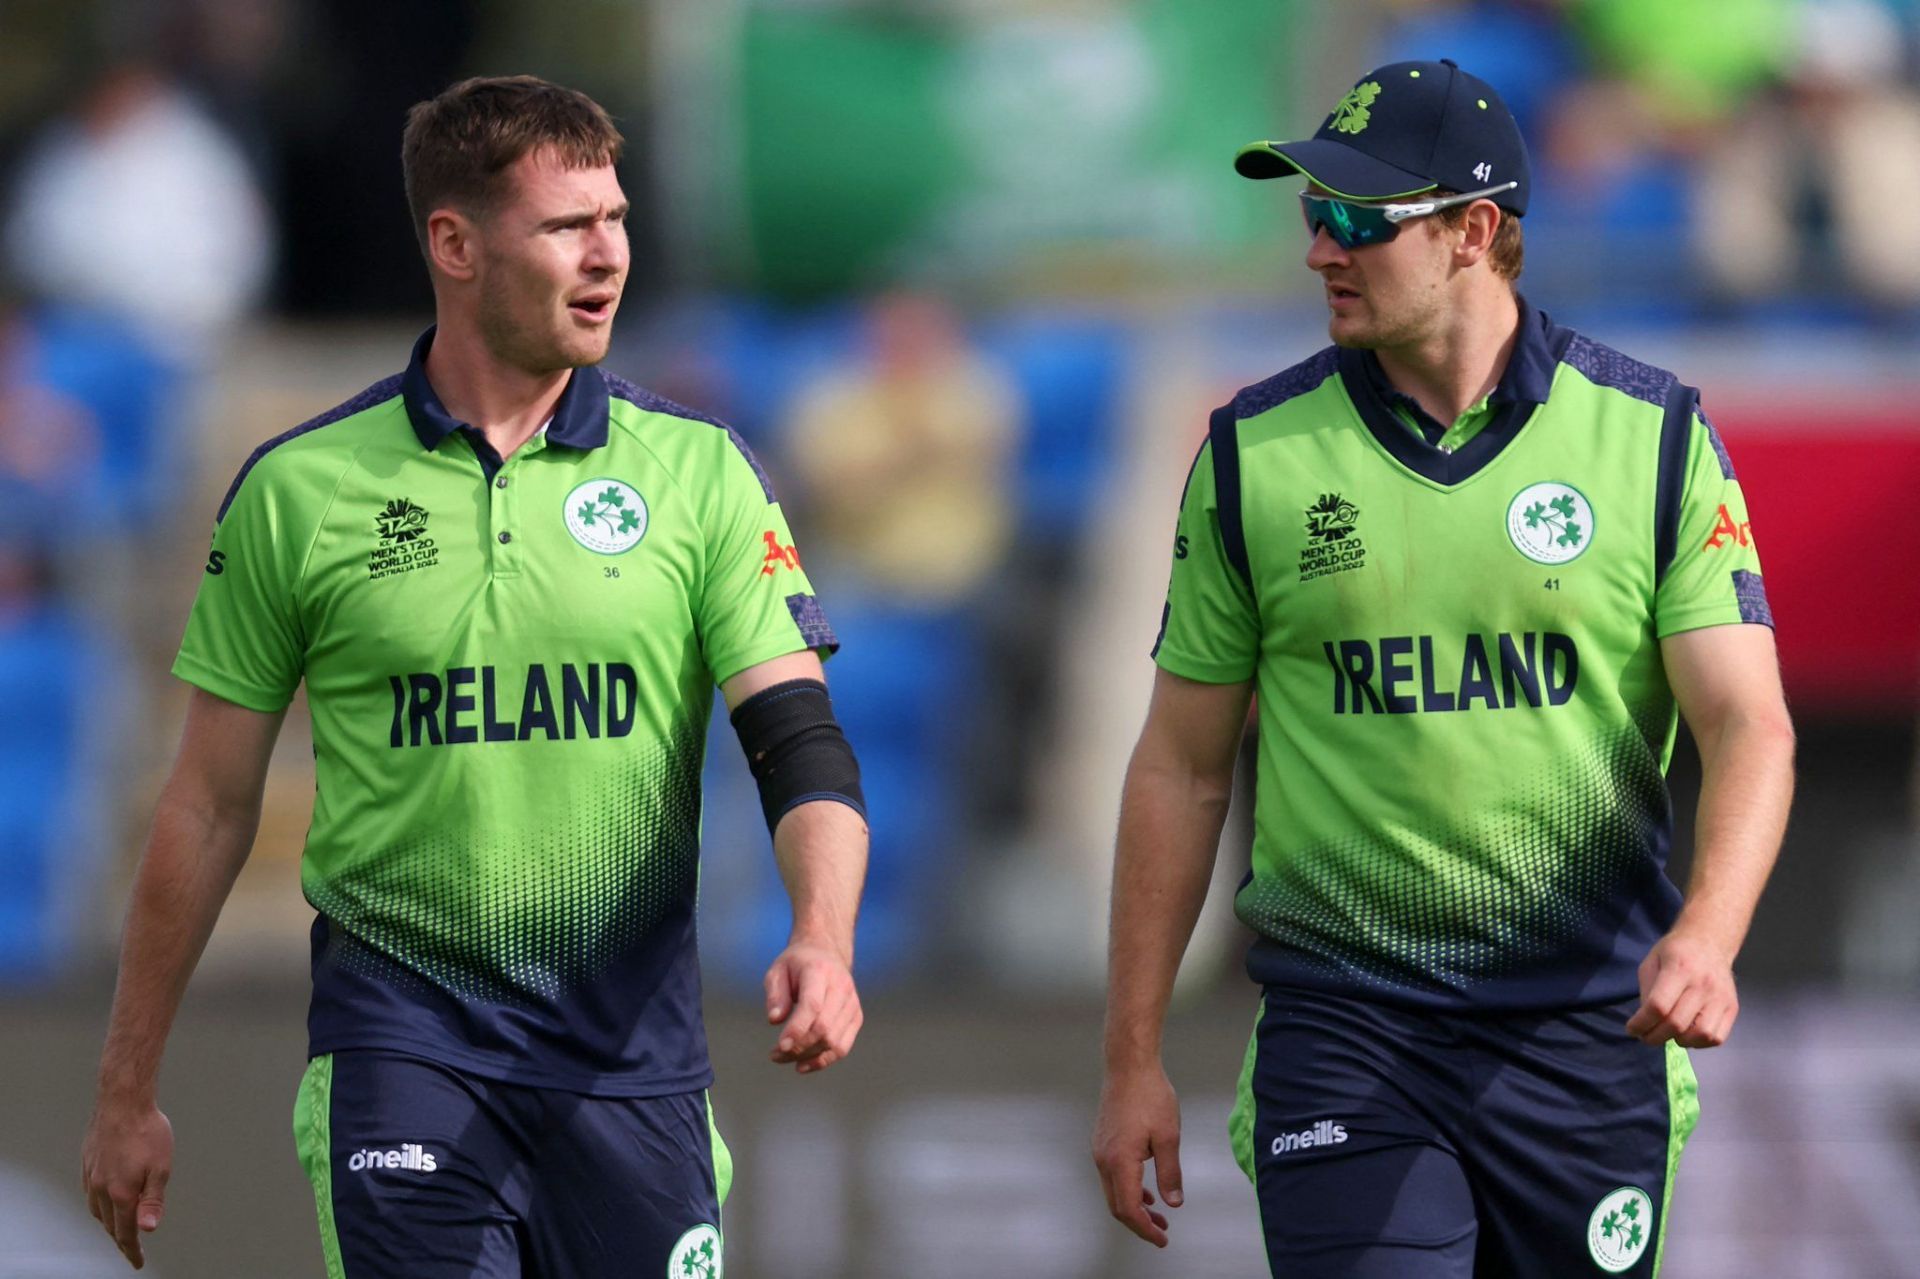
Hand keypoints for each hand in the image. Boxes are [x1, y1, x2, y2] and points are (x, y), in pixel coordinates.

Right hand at [81, 1095, 172, 1269]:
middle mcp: (101, 1189)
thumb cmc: (147, 1131)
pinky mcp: (87, 1164)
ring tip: (120, 1229)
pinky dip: (99, 1206)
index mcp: (121, 1193)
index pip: (125, 1232)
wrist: (122, 1102)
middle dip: (120, 1240)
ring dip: (108, 1224)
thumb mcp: (161, 1167)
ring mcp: (91, 1177)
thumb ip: (153, 1200)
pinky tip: (106, 1201)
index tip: (138, 1263)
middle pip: (109, 1225)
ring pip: (97, 1212)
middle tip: (131, 1250)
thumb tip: (148, 1229)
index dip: (132, 1250)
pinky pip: (90, 1195)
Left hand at [763, 938, 861, 1074]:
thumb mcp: (777, 971)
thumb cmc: (796, 964)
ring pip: (834, 1041)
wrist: (825, 953)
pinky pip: (842, 1047)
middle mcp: (841, 987)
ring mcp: (852, 1003)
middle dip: (798, 1046)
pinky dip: (822, 1060)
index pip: (813, 1005)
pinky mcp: (856, 1017)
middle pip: (824, 1027)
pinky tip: (802, 1065)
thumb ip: (775, 995)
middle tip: (775, 1054)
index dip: (797, 1028)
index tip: (780, 1046)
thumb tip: (775, 1020)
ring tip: (784, 1058)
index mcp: (820, 971)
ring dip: (807, 1056)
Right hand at [1091, 1064, 1182, 1247]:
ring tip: (1158, 1215)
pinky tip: (1146, 1191)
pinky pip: (1112, 1176)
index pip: (1130, 1209)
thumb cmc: (1151, 1096)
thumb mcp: (1168, 1136)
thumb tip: (1173, 1203)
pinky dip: (1128, 1190)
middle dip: (1140, 1223)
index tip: (1163, 1239)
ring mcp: (1100, 1150)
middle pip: (1117, 1206)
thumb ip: (1170, 1173)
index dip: (1146, 1229)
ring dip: (1134, 1207)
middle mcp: (1104, 1160)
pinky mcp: (1102, 1142)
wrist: (1128, 1065)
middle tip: (1163, 1232)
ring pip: (1113, 1191)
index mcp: (1120, 1162)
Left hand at [1626, 927, 1738, 1047]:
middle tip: (1645, 1036)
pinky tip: (1688, 1034)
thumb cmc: (1674, 952)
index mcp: (1679, 968)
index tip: (1631, 1029)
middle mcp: (1703, 984)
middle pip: (1677, 1023)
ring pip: (1700, 1035)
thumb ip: (1647, 991)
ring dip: (1679, 1041)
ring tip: (1668, 1034)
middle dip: (1654, 1037)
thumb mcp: (1651, 962)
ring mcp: (1721, 997)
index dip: (1642, 1023)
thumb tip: (1645, 1021)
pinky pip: (1716, 1037)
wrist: (1709, 942)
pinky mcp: (1732, 1008)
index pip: (1659, 1006)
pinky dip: (1699, 1043)